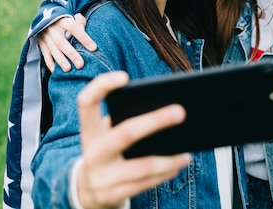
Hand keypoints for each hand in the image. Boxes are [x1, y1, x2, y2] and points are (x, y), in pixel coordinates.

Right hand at [38, 13, 95, 71]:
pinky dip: (50, 64)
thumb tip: (84, 28)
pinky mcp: (41, 43)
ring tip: (68, 69)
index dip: (84, 38)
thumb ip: (80, 21)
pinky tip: (56, 71)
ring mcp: (46, 37)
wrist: (45, 16)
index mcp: (63, 20)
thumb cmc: (65, 19)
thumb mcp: (72, 15)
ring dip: (61, 61)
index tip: (94, 48)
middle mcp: (53, 29)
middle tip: (80, 65)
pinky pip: (45, 55)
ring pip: (53, 50)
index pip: (74, 28)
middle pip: (62, 42)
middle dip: (71, 54)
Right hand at [76, 72, 191, 207]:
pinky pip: (144, 184)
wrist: (86, 192)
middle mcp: (92, 152)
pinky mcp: (111, 196)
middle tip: (180, 112)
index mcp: (89, 131)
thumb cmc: (107, 153)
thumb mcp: (106, 136)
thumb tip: (166, 110)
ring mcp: (100, 177)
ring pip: (142, 167)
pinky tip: (179, 164)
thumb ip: (124, 122)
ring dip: (168, 159)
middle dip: (155, 122)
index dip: (101, 86)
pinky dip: (165, 173)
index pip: (86, 102)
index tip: (125, 77)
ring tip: (187, 152)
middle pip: (125, 134)